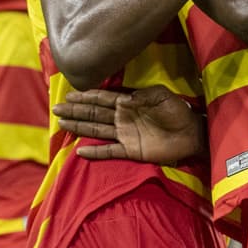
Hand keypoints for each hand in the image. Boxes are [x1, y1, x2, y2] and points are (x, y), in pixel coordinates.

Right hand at [53, 85, 203, 163]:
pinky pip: (109, 151)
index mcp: (129, 103)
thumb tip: (124, 99)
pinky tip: (80, 152)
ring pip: (97, 130)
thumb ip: (143, 95)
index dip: (86, 97)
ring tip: (62, 124)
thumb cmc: (178, 111)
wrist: (191, 134)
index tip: (69, 95)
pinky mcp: (131, 150)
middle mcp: (122, 118)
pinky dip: (95, 153)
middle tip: (56, 109)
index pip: (102, 99)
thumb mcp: (162, 96)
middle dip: (75, 111)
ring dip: (79, 127)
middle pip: (94, 114)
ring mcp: (125, 134)